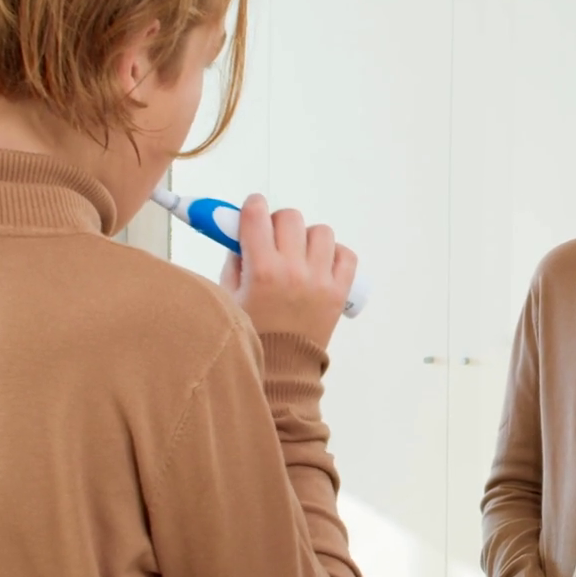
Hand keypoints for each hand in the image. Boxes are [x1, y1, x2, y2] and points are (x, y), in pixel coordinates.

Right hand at [219, 195, 357, 348]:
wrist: (282, 369)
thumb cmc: (252, 332)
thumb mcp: (229, 295)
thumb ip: (234, 260)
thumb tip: (242, 232)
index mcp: (261, 269)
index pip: (257, 214)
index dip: (253, 207)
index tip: (253, 210)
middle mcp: (293, 270)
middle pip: (290, 217)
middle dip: (278, 223)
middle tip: (274, 239)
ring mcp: (320, 280)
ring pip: (321, 231)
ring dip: (307, 238)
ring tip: (299, 256)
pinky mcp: (339, 291)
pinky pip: (345, 254)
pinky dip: (334, 255)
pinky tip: (320, 267)